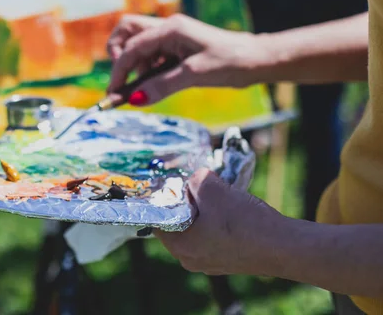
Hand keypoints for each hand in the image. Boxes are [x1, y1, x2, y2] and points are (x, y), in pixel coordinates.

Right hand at [106, 14, 264, 105]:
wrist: (257, 59)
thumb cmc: (231, 62)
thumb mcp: (194, 75)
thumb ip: (162, 86)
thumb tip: (134, 100)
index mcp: (170, 29)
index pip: (131, 47)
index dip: (119, 71)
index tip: (113, 94)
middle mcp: (167, 29)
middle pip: (127, 32)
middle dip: (117, 54)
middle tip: (123, 80)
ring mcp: (172, 38)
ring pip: (138, 45)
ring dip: (133, 65)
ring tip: (143, 89)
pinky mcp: (177, 49)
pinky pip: (152, 56)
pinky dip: (147, 70)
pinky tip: (155, 86)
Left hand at [154, 168, 283, 275]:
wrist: (284, 246)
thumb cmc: (243, 221)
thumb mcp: (211, 188)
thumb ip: (193, 180)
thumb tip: (193, 180)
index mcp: (179, 246)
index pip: (158, 218)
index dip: (164, 198)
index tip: (173, 183)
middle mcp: (190, 259)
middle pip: (178, 222)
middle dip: (188, 202)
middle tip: (198, 185)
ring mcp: (210, 262)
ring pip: (198, 228)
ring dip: (206, 210)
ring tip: (219, 195)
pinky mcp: (229, 260)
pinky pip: (215, 236)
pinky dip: (220, 221)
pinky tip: (233, 209)